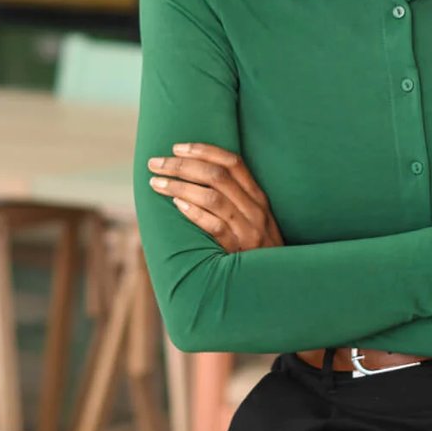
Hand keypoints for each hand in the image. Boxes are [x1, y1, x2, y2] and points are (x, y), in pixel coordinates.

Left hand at [148, 143, 283, 253]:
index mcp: (258, 197)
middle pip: (217, 175)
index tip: (177, 147)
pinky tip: (176, 205)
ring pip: (213, 198)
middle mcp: (255, 210)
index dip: (204, 150)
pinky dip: (195, 213)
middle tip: (155, 163)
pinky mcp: (239, 251)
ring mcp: (248, 230)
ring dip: (180, 186)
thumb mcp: (254, 219)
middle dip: (182, 165)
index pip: (233, 162)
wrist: (276, 283)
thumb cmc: (257, 250)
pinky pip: (216, 227)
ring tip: (156, 183)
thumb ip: (234, 199)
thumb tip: (194, 177)